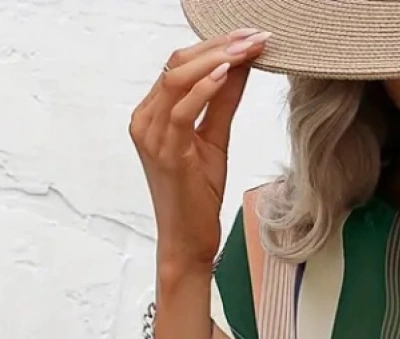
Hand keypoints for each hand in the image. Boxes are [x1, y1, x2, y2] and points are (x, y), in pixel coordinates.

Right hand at [129, 29, 270, 273]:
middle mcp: (146, 120)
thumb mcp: (215, 140)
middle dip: (219, 45)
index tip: (249, 36)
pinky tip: (228, 74)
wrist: (189, 241)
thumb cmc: (198, 196)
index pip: (180, 64)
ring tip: (248, 49)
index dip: (214, 45)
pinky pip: (182, 110)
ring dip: (216, 59)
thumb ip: (222, 102)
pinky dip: (206, 88)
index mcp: (153, 114)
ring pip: (178, 79)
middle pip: (177, 63)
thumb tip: (240, 65)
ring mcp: (152, 136)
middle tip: (254, 36)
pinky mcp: (167, 153)